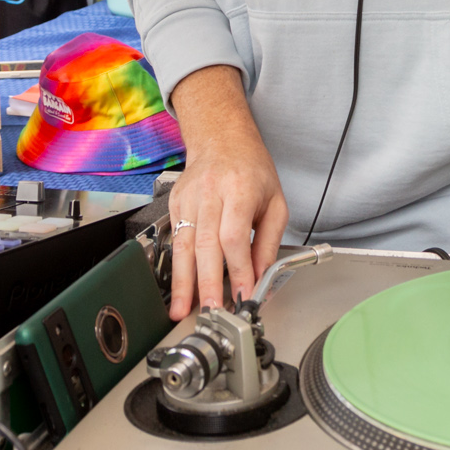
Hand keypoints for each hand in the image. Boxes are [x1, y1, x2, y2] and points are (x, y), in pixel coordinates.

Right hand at [165, 66, 288, 319]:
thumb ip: (269, 241)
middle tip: (212, 310)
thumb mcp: (275, 202)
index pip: (235, 237)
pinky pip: (175, 240)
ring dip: (184, 281)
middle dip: (208, 282)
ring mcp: (188, 198)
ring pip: (183, 245)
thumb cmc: (252, 169)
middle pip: (206, 244)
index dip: (238, 269)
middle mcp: (210, 193)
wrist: (221, 140)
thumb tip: (260, 276)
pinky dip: (177, 267)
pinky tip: (180, 288)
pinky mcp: (174, 204)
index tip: (244, 293)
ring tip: (183, 309)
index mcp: (240, 189)